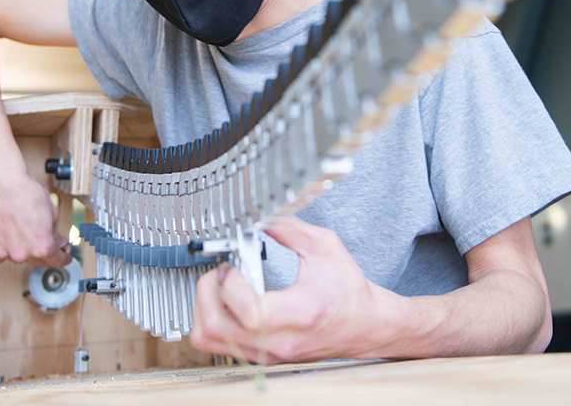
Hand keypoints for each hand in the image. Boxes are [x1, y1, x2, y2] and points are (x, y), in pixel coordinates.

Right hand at [0, 168, 70, 267]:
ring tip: (25, 231)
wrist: (2, 185)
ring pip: (19, 257)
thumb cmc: (26, 194)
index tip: (65, 257)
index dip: (63, 258)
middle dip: (45, 251)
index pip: (56, 260)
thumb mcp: (52, 213)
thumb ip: (55, 233)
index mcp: (41, 246)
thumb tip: (58, 242)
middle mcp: (22, 253)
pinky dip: (5, 250)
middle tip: (48, 240)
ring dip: (25, 250)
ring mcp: (4, 251)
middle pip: (38, 260)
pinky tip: (10, 240)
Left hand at [190, 217, 396, 362]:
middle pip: (212, 329)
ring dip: (205, 307)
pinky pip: (219, 344)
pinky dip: (214, 319)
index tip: (235, 265)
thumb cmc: (349, 291)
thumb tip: (258, 214)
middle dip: (206, 292)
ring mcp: (267, 354)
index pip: (247, 313)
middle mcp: (278, 341)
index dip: (230, 284)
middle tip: (222, 271)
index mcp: (298, 314)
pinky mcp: (261, 357)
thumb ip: (288, 227)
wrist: (365, 325)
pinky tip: (232, 300)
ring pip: (208, 340)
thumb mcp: (324, 247)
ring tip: (224, 286)